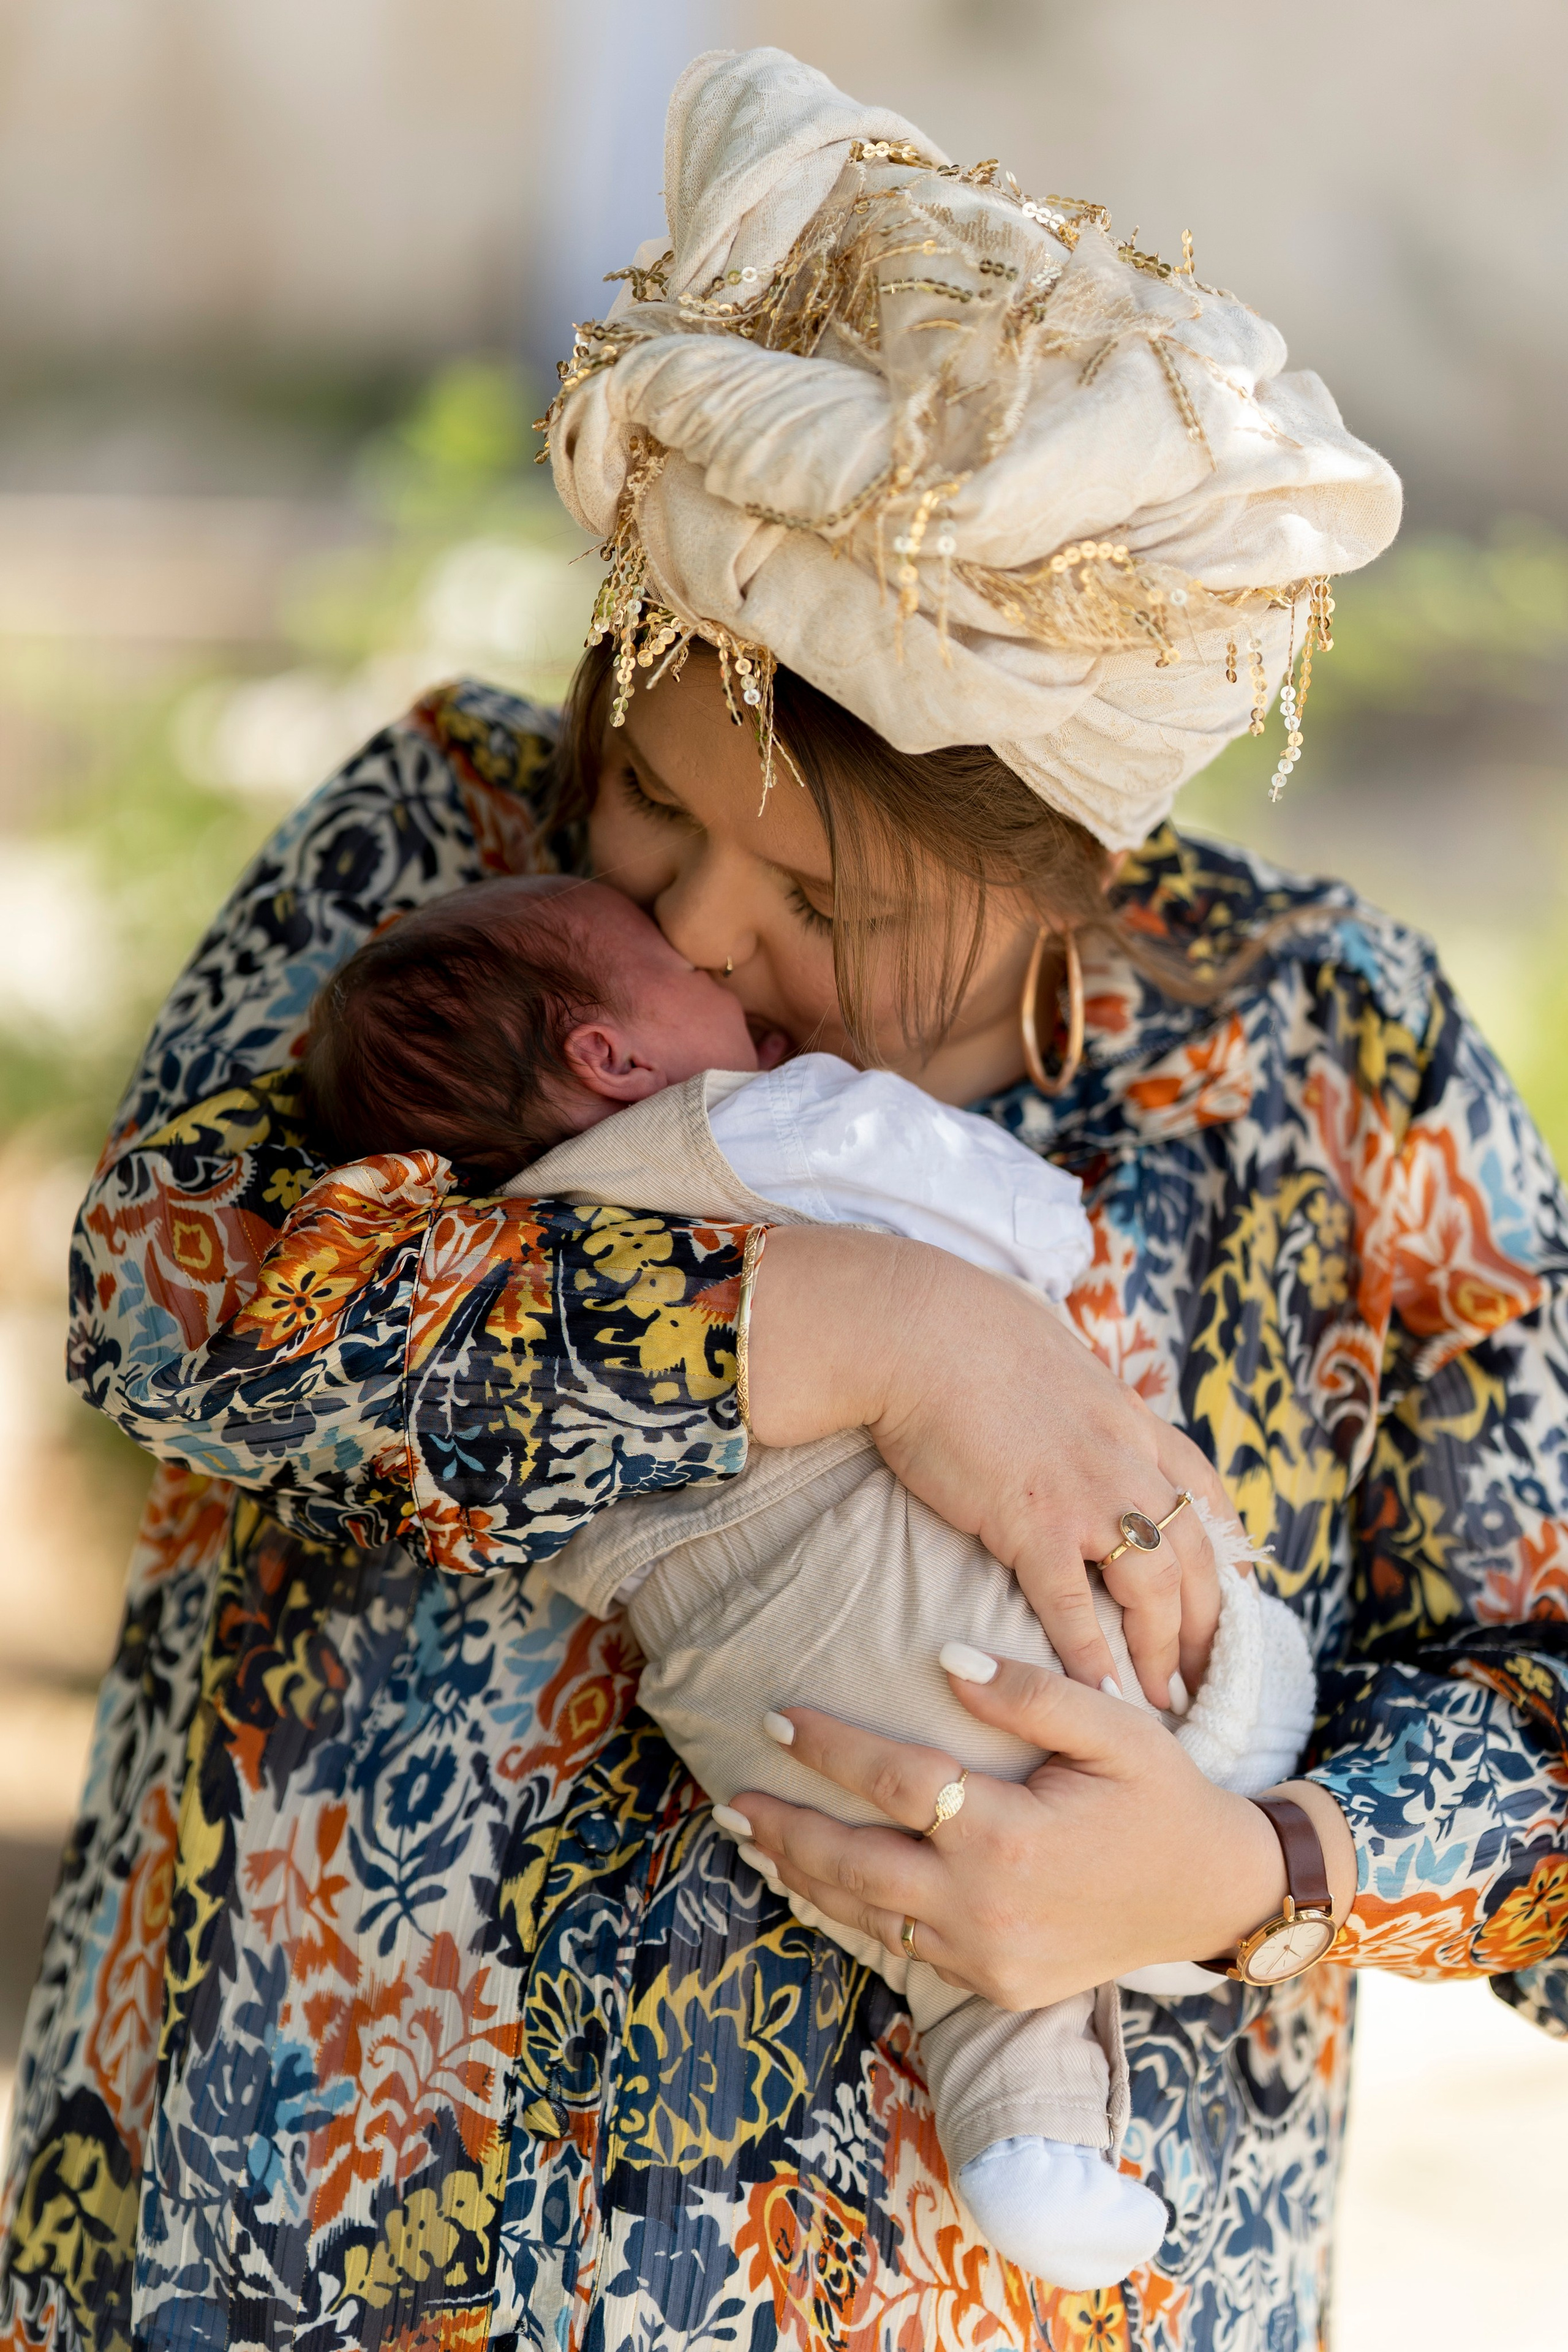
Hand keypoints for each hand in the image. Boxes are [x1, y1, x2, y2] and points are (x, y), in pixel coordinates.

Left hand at [734, 1654, 1356, 2007]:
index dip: (831, 1746)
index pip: (895, 1781)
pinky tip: (814, 1886)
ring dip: (801, 1876)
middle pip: (855, 1863)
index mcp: (1011, 1836)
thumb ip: (1029, 1691)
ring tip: (750, 1839)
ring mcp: (987, 1957)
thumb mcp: (1113, 1728)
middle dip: (784, 1828)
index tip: (779, 1716)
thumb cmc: (1162, 1797)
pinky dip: (849, 1914)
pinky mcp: (992, 1985)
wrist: (1211, 1895)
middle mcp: (988, 1906)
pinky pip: (902, 1946)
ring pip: (865, 1915)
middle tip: (728, 1796)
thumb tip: (944, 1659)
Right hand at [747, 1227, 1232, 1704]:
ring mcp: (1085, 1492)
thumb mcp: (1043, 1349)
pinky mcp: (1031, 1521)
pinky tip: (1102, 1696)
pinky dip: (1093, 1656)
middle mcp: (1125, 1457)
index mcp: (1127, 1416)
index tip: (1230, 1589)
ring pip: (1153, 1586)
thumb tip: (1050, 1390)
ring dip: (1163, 1650)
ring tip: (1161, 1702)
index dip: (1223, 1544)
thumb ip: (1064, 1389)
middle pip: (1194, 1552)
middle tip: (1205, 1673)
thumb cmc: (960, 1327)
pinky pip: (1072, 1605)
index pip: (1203, 1486)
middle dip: (1207, 1621)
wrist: (916, 1327)